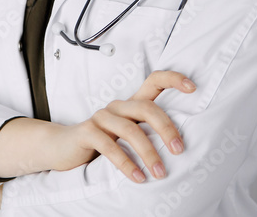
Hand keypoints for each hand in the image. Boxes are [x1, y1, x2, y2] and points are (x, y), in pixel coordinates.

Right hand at [47, 70, 194, 183]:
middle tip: (179, 150)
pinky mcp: (88, 131)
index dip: (173, 80)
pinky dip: (126, 164)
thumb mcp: (127, 137)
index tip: (193, 88)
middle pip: (147, 108)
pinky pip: (110, 146)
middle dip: (166, 128)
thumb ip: (148, 134)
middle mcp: (118, 106)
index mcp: (131, 104)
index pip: (154, 81)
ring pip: (131, 130)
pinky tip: (138, 178)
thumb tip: (182, 147)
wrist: (63, 148)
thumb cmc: (102, 144)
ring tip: (160, 173)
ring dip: (149, 153)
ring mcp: (102, 117)